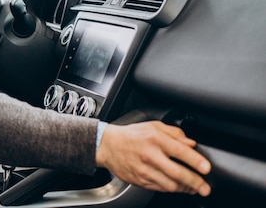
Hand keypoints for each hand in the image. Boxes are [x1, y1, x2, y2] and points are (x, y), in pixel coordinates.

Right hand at [96, 121, 211, 196]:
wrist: (108, 146)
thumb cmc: (131, 135)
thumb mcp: (153, 126)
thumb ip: (174, 133)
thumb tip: (191, 143)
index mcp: (155, 139)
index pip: (180, 151)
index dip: (196, 161)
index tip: (206, 168)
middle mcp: (150, 155)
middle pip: (177, 173)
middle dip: (195, 182)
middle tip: (206, 188)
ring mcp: (144, 170)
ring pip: (170, 185)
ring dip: (185, 188)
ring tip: (194, 188)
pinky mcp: (140, 180)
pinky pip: (160, 188)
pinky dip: (172, 189)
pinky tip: (177, 186)